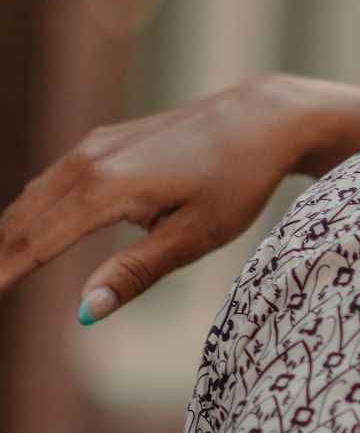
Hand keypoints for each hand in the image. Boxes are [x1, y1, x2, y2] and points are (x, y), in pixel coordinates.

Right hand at [0, 75, 315, 321]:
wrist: (261, 119)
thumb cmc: (235, 182)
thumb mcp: (192, 237)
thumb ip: (134, 274)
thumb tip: (85, 313)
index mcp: (106, 190)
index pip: (35, 244)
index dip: (1, 276)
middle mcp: (88, 162)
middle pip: (21, 220)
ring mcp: (93, 146)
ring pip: (32, 198)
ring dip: (6, 236)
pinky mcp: (104, 140)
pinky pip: (52, 181)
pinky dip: (30, 212)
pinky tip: (24, 233)